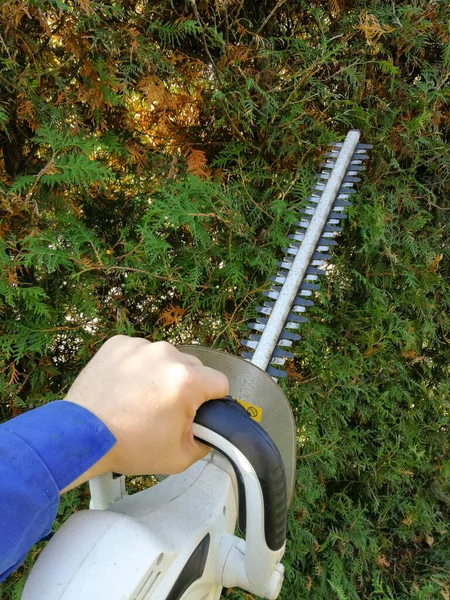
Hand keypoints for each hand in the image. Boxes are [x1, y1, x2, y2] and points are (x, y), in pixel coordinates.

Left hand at [64, 336, 228, 486]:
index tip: (198, 411)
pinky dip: (138, 366)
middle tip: (166, 410)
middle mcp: (165, 355)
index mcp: (186, 381)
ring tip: (141, 399)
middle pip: (193, 368)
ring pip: (166, 358)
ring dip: (161, 374)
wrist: (81, 436)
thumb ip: (207, 441)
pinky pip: (141, 352)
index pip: (220, 382)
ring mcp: (140, 347)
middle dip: (186, 387)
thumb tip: (213, 431)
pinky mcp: (119, 344)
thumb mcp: (180, 457)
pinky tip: (126, 388)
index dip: (212, 401)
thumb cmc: (126, 445)